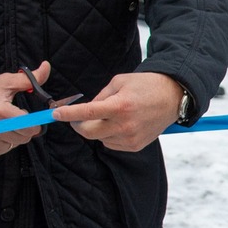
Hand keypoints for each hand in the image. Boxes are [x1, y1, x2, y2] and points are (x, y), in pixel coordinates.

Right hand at [0, 64, 49, 158]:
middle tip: (13, 117)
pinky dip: (4, 142)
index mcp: (1, 112)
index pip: (30, 127)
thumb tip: (46, 67)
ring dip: (15, 135)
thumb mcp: (5, 82)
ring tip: (3, 123)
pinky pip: (5, 150)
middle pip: (25, 137)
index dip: (32, 122)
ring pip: (16, 144)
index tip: (25, 115)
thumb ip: (29, 79)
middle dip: (24, 128)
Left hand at [55, 71, 184, 151]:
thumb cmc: (146, 85)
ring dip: (98, 128)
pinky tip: (120, 124)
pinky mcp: (135, 146)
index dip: (68, 114)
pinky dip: (109, 135)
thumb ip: (100, 96)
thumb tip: (86, 110)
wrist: (172, 97)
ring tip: (112, 115)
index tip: (55, 114)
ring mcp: (130, 137)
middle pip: (88, 132)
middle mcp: (124, 124)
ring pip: (99, 138)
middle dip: (78, 124)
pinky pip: (111, 144)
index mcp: (120, 105)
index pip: (87, 112)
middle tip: (77, 117)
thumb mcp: (120, 81)